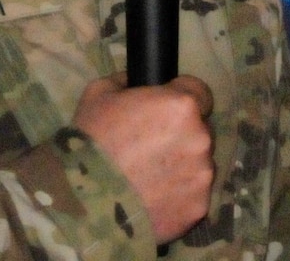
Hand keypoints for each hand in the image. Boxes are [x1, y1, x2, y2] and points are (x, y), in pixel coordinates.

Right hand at [73, 74, 214, 241]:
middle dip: (181, 135)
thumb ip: (126, 82)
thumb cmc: (92, 142)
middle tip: (151, 148)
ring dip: (182, 166)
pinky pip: (193, 194)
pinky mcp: (198, 207)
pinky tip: (154, 199)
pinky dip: (178, 196)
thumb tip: (133, 82)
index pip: (199, 93)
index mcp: (182, 106)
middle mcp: (201, 138)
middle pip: (199, 130)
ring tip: (150, 178)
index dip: (181, 100)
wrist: (86, 202)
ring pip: (199, 164)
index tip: (165, 112)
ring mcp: (203, 175)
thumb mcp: (99, 94)